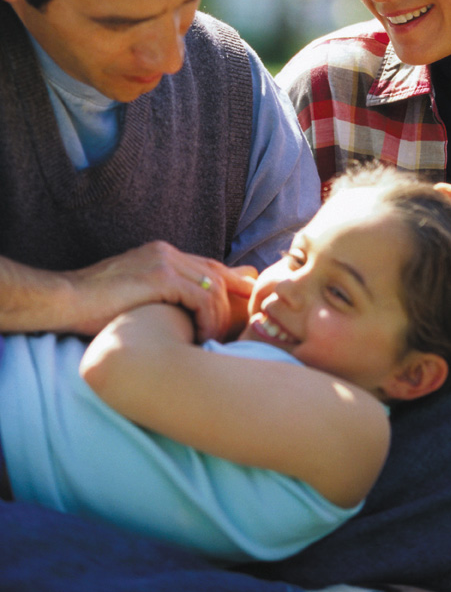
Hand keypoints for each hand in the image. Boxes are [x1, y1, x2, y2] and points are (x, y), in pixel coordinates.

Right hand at [66, 244, 255, 341]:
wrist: (64, 300)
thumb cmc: (93, 307)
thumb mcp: (134, 295)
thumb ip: (160, 296)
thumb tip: (183, 315)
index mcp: (161, 253)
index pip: (207, 265)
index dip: (231, 282)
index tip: (246, 301)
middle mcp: (167, 252)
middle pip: (216, 273)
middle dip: (234, 300)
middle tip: (239, 328)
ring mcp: (164, 261)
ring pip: (213, 286)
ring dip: (219, 316)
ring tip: (213, 340)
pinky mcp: (159, 276)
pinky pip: (200, 297)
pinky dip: (207, 319)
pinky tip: (201, 337)